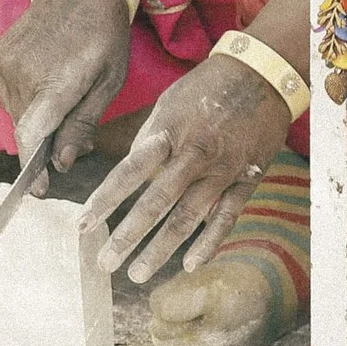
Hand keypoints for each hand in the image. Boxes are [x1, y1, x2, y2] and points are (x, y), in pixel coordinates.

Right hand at [0, 0, 133, 176]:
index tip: (36, 190)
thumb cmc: (106, 35)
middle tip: (70, 145)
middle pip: (26, 128)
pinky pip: (8, 93)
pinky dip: (27, 100)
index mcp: (56, 82)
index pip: (33, 136)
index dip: (32, 167)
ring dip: (36, 120)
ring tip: (65, 107)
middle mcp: (23, 74)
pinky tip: (49, 86)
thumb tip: (61, 162)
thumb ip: (83, 122)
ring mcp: (5, 64)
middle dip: (45, 143)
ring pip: (16, 112)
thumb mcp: (110, 80)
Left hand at [81, 53, 292, 284]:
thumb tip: (130, 173)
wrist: (264, 73)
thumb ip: (150, 138)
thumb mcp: (170, 102)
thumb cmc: (209, 86)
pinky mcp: (248, 177)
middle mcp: (195, 153)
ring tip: (137, 273)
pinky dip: (210, 241)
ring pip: (189, 216)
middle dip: (128, 235)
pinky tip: (191, 264)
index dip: (104, 200)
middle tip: (104, 262)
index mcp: (171, 131)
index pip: (130, 171)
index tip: (82, 226)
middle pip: (156, 202)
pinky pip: (228, 215)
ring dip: (161, 248)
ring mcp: (224, 168)